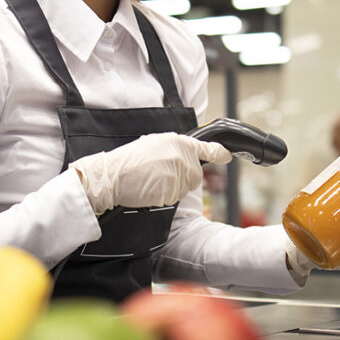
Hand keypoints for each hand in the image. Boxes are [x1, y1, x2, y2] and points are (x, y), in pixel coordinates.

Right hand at [71, 133, 232, 214]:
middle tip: (159, 173)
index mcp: (178, 142)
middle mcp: (182, 157)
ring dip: (171, 188)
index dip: (219, 153)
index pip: (206, 148)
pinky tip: (150, 187)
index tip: (227, 156)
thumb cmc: (130, 160)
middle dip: (182, 179)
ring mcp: (177, 174)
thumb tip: (188, 156)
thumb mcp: (154, 143)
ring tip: (151, 178)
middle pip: (195, 176)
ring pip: (184, 188)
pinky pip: (174, 198)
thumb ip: (175, 148)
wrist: (112, 174)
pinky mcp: (171, 190)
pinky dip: (163, 196)